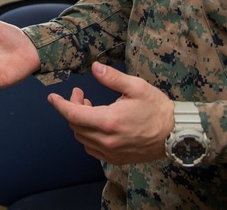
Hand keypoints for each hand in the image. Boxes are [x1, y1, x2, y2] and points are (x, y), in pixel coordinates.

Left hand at [48, 62, 174, 164]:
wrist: (175, 134)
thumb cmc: (157, 108)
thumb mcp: (136, 87)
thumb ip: (112, 77)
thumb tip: (94, 67)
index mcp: (109, 121)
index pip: (73, 115)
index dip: (59, 105)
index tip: (52, 97)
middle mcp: (107, 140)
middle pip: (75, 125)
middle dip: (72, 108)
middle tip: (80, 95)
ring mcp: (111, 152)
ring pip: (82, 137)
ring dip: (80, 122)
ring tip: (90, 107)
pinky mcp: (116, 158)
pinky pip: (92, 148)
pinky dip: (87, 136)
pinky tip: (96, 124)